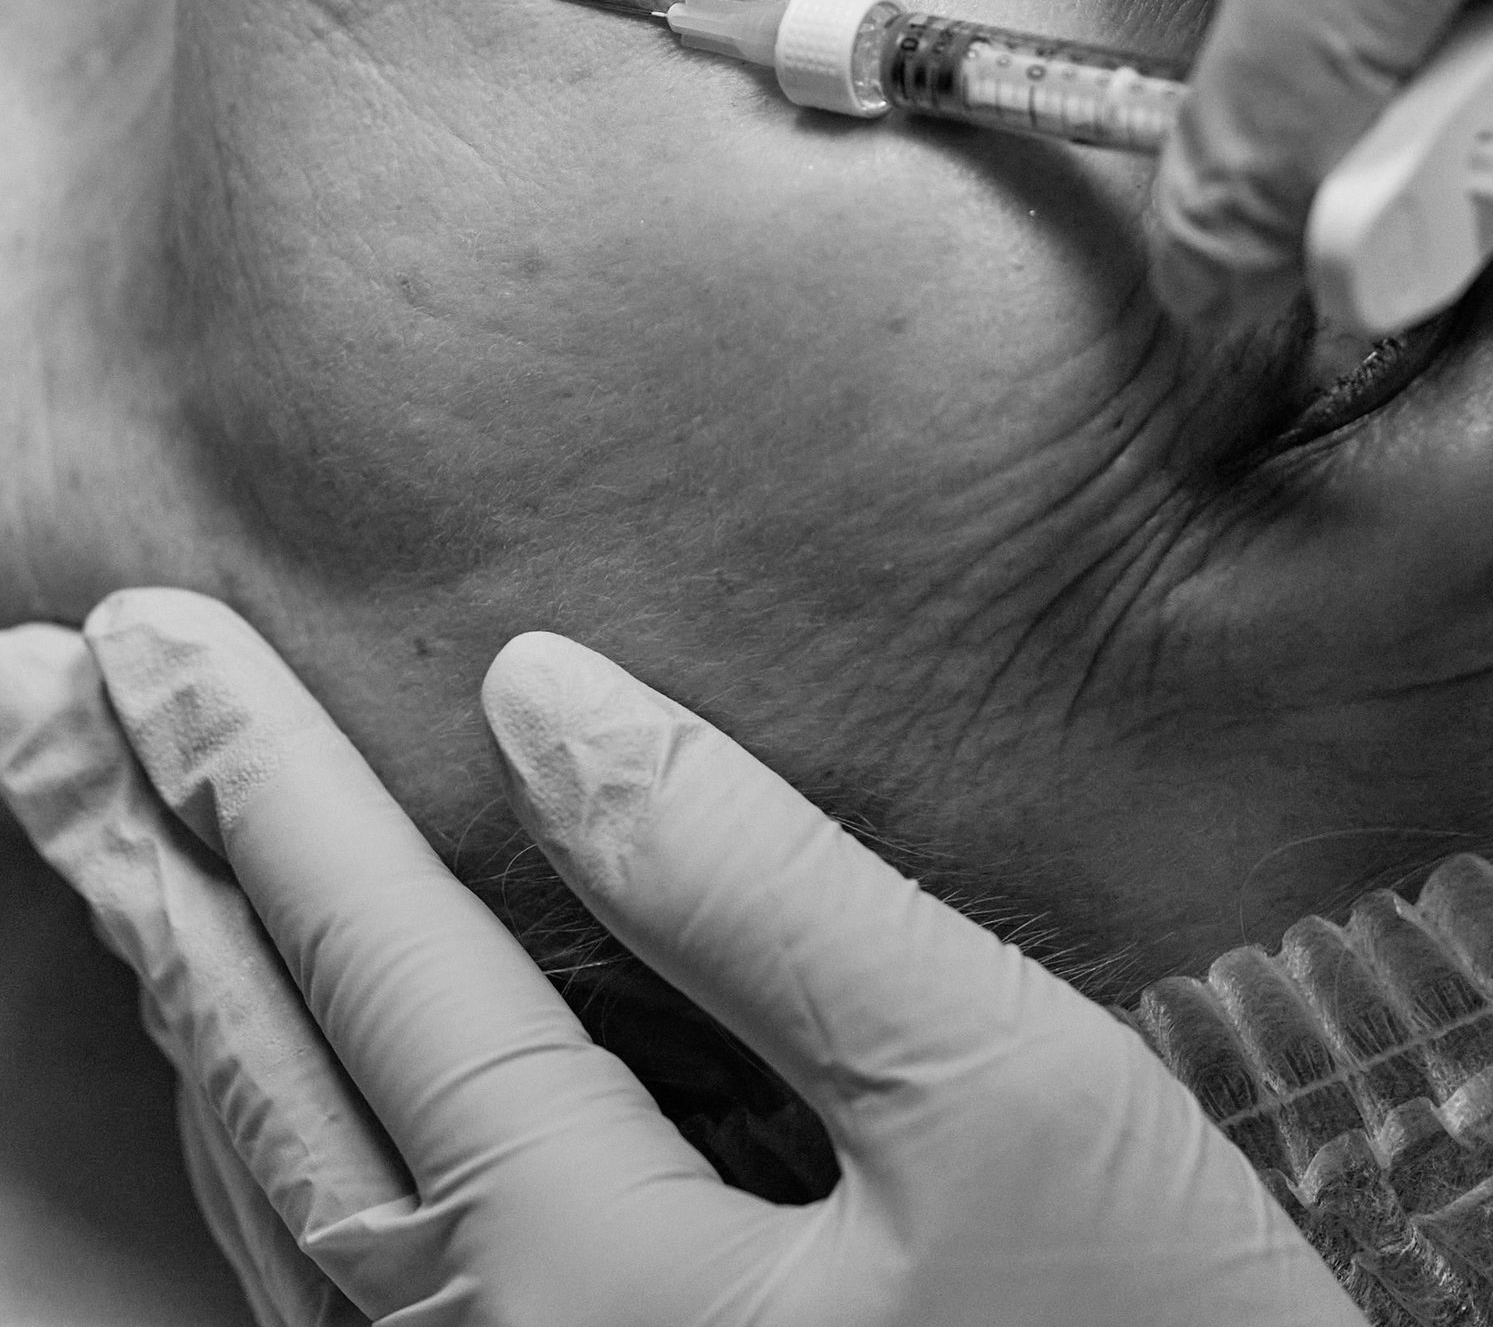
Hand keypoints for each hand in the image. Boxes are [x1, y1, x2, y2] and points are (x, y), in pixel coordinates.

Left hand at [0, 590, 1357, 1325]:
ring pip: (283, 1213)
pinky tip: (270, 1062)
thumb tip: (546, 701)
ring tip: (113, 839)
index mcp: (600, 1285)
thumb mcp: (1000, 1091)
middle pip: (268, 1092)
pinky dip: (279, 1147)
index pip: (378, 969)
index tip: (140, 629)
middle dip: (141, 875)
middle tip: (23, 698)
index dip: (257, 783)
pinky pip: (350, 1305)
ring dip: (187, 1002)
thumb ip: (759, 896)